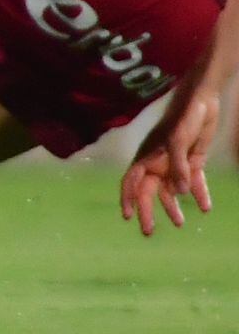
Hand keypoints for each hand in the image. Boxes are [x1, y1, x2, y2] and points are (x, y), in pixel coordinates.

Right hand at [120, 86, 217, 235]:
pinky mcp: (192, 160)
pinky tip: (205, 208)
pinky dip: (199, 194)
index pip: (132, 182)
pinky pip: (195, 182)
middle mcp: (158, 162)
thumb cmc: (183, 119)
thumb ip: (179, 167)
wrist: (202, 101)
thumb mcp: (178, 141)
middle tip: (149, 232)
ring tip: (180, 224)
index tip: (127, 216)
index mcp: (147, 157)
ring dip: (174, 206)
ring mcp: (175, 163)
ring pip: (172, 190)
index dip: (128, 198)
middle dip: (148, 211)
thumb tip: (181, 193)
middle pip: (149, 191)